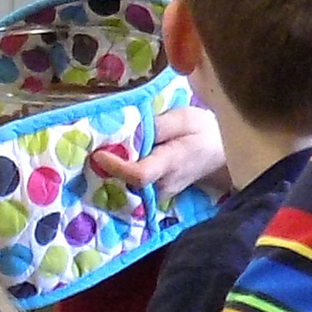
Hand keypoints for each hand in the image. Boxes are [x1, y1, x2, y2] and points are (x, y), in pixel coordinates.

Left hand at [89, 105, 227, 195]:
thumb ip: (157, 125)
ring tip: (99, 152)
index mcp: (170, 164)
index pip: (139, 174)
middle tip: (91, 149)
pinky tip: (113, 159)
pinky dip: (120, 173)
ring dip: (111, 171)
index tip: (99, 154)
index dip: (117, 166)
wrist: (219, 153)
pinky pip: (132, 185)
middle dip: (107, 168)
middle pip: (127, 183)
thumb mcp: (183, 118)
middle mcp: (162, 185)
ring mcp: (159, 193)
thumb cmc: (203, 132)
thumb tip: (131, 130)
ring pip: (128, 186)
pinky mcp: (155, 193)